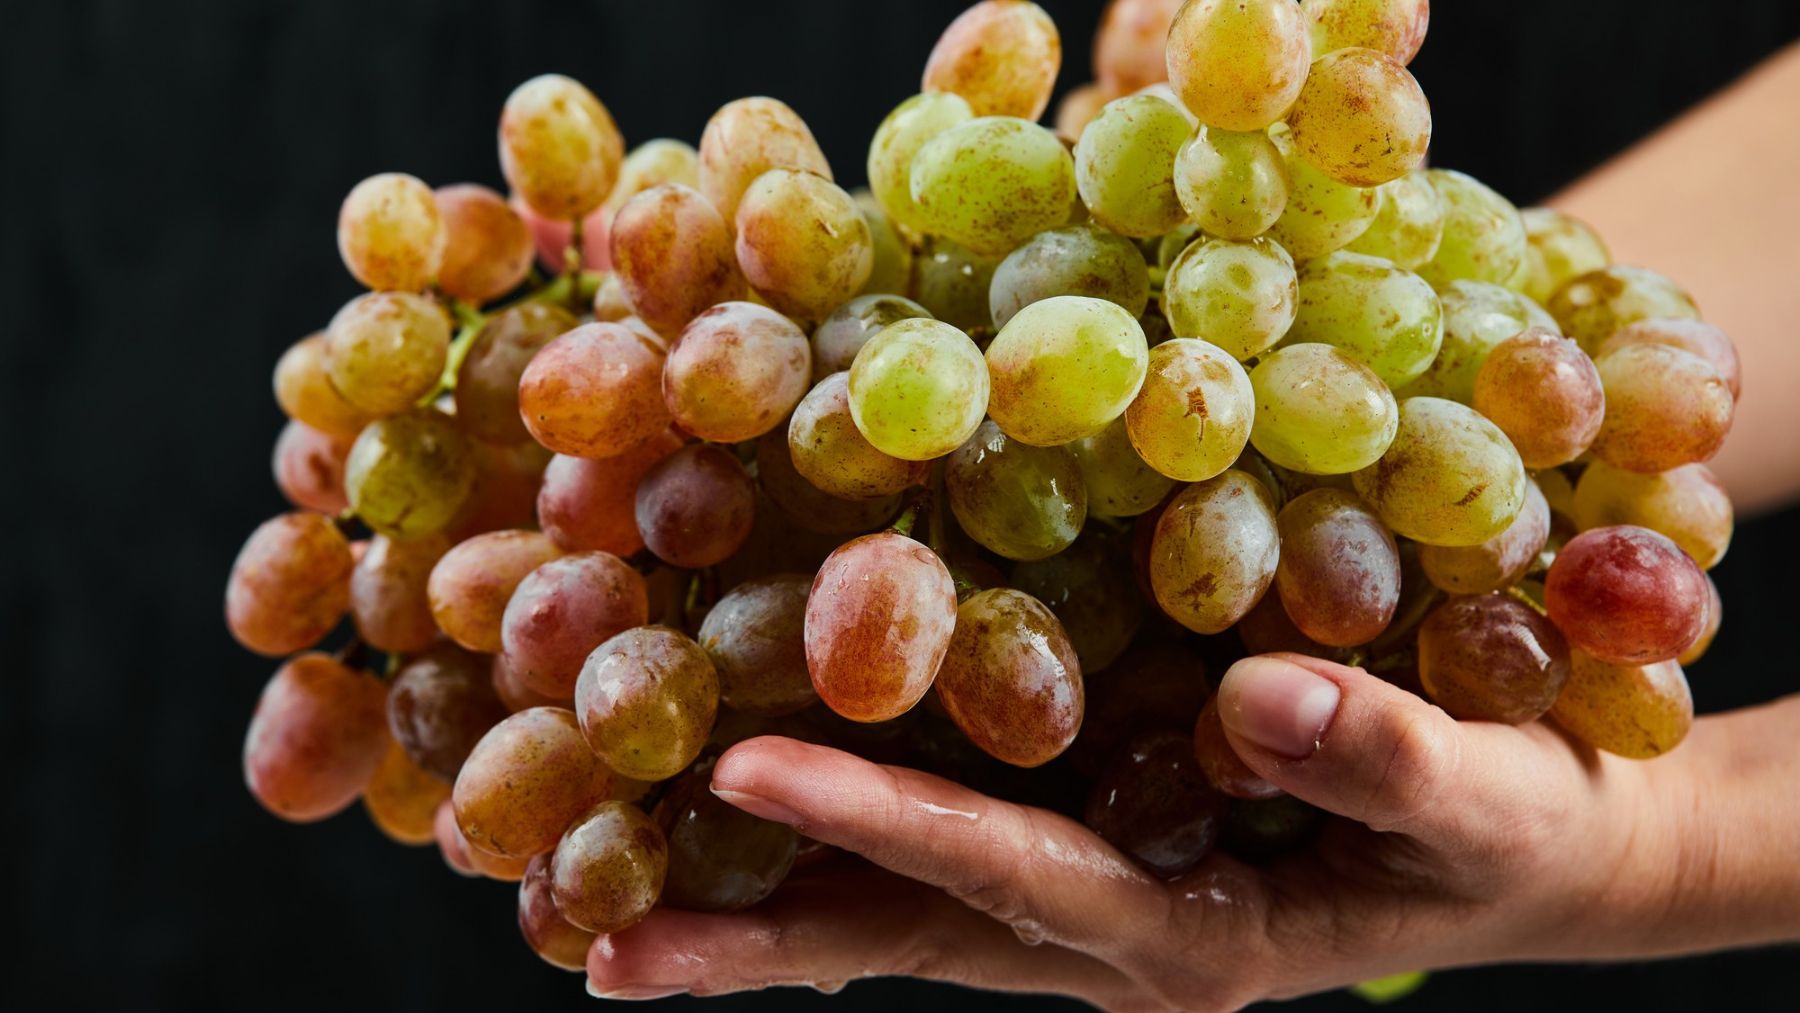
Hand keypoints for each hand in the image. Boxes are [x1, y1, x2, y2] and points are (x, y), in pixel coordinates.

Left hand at [586, 653, 1799, 1009]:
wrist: (1526, 841)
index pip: (1008, 878)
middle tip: (588, 931)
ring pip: (899, 900)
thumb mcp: (1489, 802)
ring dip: (760, 896)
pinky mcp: (1081, 824)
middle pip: (905, 927)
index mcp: (1186, 932)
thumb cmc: (1514, 825)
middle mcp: (1100, 923)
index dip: (883, 824)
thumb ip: (1385, 761)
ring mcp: (1079, 884)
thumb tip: (1264, 700)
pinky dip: (838, 820)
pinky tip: (742, 782)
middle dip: (754, 929)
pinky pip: (943, 831)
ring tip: (602, 894)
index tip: (744, 770)